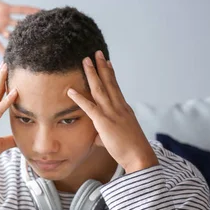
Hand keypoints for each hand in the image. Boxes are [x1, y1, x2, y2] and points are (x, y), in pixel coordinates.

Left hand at [0, 0, 39, 53]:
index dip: (32, 11)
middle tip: (41, 32)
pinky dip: (3, 51)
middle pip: (19, 24)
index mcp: (5, 8)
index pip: (21, 10)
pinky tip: (9, 58)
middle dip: (29, 28)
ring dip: (19, 41)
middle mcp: (4, 19)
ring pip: (11, 35)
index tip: (43, 12)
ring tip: (29, 47)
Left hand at [67, 51, 158, 173]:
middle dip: (102, 66)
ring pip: (100, 89)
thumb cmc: (130, 150)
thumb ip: (105, 134)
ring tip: (85, 61)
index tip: (107, 62)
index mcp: (124, 109)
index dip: (111, 74)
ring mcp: (112, 113)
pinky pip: (89, 107)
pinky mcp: (104, 122)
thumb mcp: (118, 138)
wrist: (139, 156)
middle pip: (109, 82)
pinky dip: (79, 98)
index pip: (116, 87)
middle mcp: (119, 107)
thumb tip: (98, 138)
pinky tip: (70, 90)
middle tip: (96, 53)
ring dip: (92, 74)